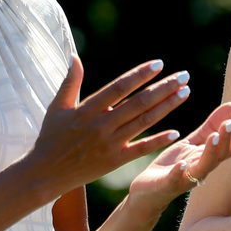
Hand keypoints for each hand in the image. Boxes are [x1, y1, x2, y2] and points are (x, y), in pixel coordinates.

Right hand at [27, 56, 190, 194]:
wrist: (45, 173)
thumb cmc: (50, 137)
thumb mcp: (57, 107)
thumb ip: (70, 82)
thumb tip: (75, 56)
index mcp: (88, 109)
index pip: (120, 87)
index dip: (140, 75)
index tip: (159, 64)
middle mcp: (102, 125)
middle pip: (139, 102)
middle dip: (164, 87)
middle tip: (184, 75)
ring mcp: (110, 144)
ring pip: (144, 122)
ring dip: (167, 107)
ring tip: (185, 93)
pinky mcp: (114, 161)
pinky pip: (141, 149)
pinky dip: (158, 141)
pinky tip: (176, 132)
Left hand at [126, 102, 230, 218]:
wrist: (147, 191)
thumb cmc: (173, 165)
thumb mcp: (192, 143)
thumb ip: (210, 126)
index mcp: (207, 159)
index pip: (228, 149)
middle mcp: (200, 170)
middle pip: (218, 156)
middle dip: (226, 141)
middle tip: (230, 123)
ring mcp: (185, 178)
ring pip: (202, 167)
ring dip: (210, 153)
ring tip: (214, 137)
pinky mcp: (167, 184)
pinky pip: (175, 179)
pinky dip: (179, 172)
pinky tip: (181, 164)